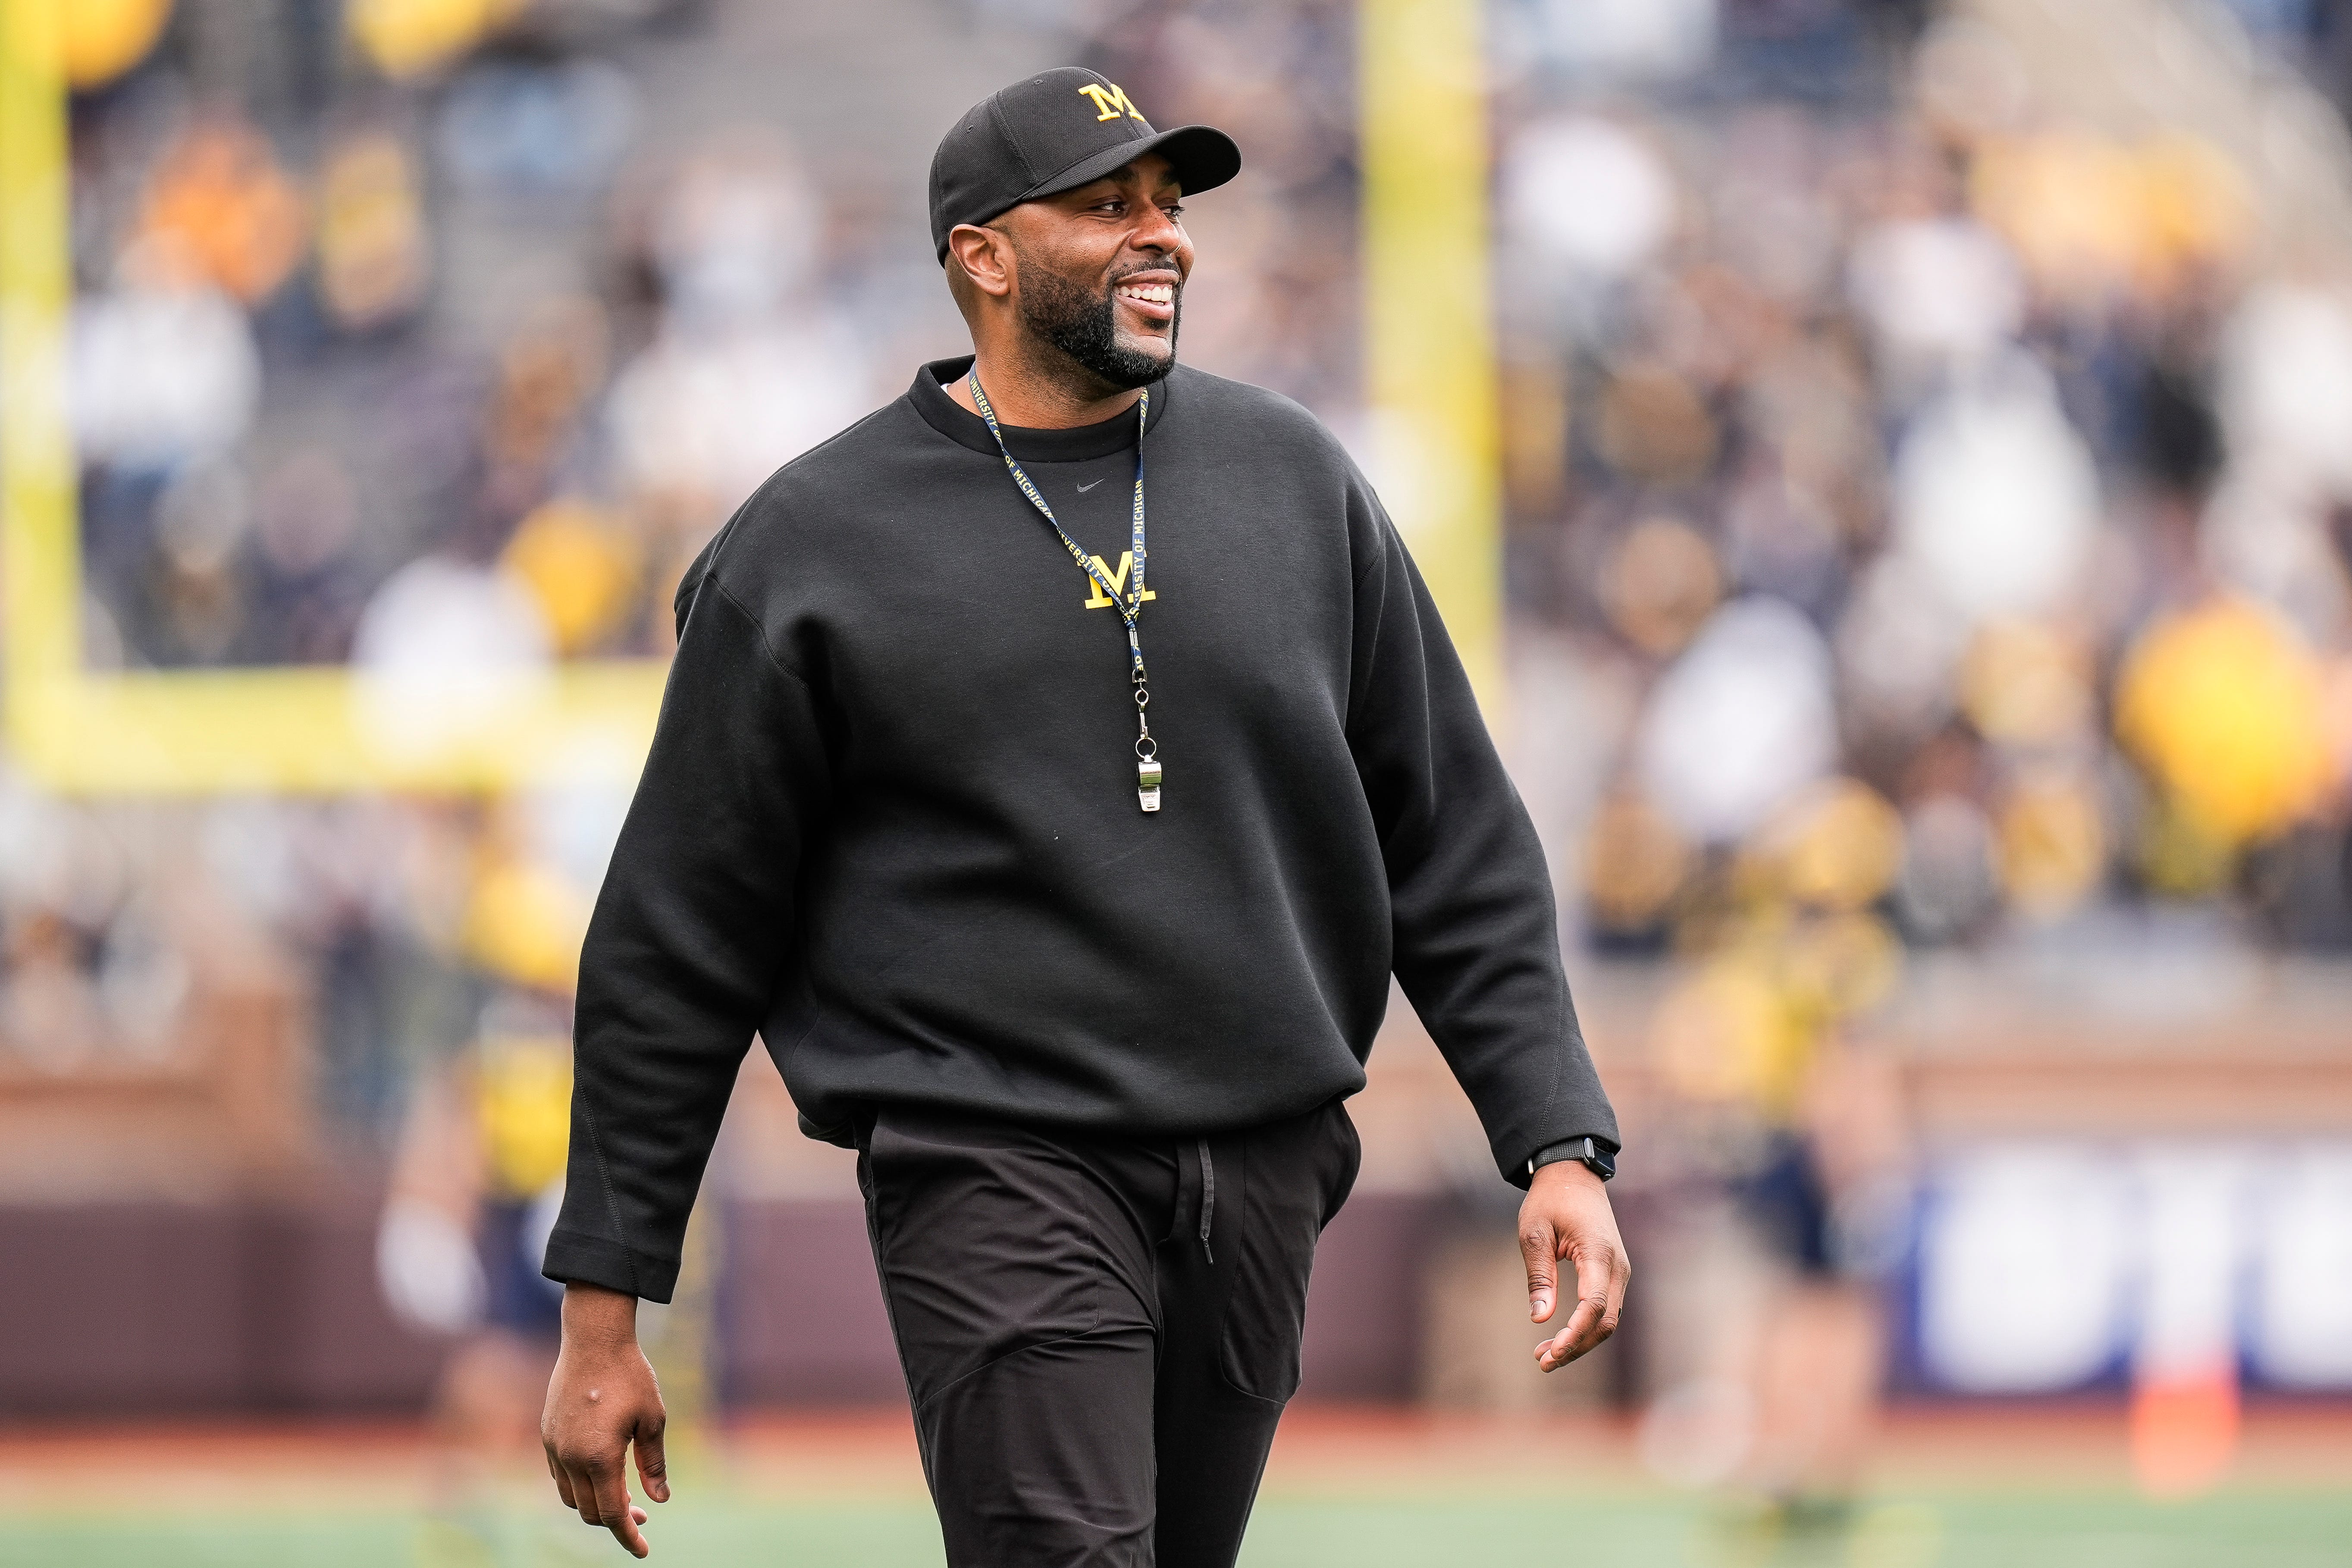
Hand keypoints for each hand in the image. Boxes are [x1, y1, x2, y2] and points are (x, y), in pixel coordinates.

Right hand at [542, 1284, 668, 1557]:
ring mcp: (555, 1446)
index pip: (612, 1514)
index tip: (643, 1551)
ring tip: (624, 1495)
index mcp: (600, 1457)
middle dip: (616, 1521)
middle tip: (643, 1514)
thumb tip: (660, 1500)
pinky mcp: (548, 1434)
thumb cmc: (630, 1376)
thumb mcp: (653, 1419)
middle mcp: (571, 1457)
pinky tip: (600, 1473)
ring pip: (570, 1497)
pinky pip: (560, 1475)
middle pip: (589, 1511)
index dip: (628, 1536)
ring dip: (595, 1503)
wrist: (594, 1339)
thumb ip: (653, 1463)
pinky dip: (579, 1485)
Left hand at [1519, 1159, 1630, 1372]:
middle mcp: (1617, 1266)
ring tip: (1545, 1355)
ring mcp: (1619, 1271)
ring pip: (1607, 1319)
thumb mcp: (1534, 1234)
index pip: (1594, 1305)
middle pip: (1605, 1321)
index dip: (1575, 1334)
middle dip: (1576, 1346)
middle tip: (1542, 1361)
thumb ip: (1539, 1277)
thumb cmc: (1549, 1201)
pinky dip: (1585, 1327)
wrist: (1573, 1176)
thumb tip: (1540, 1319)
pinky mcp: (1613, 1274)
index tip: (1551, 1352)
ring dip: (1580, 1340)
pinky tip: (1560, 1337)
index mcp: (1599, 1253)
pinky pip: (1605, 1309)